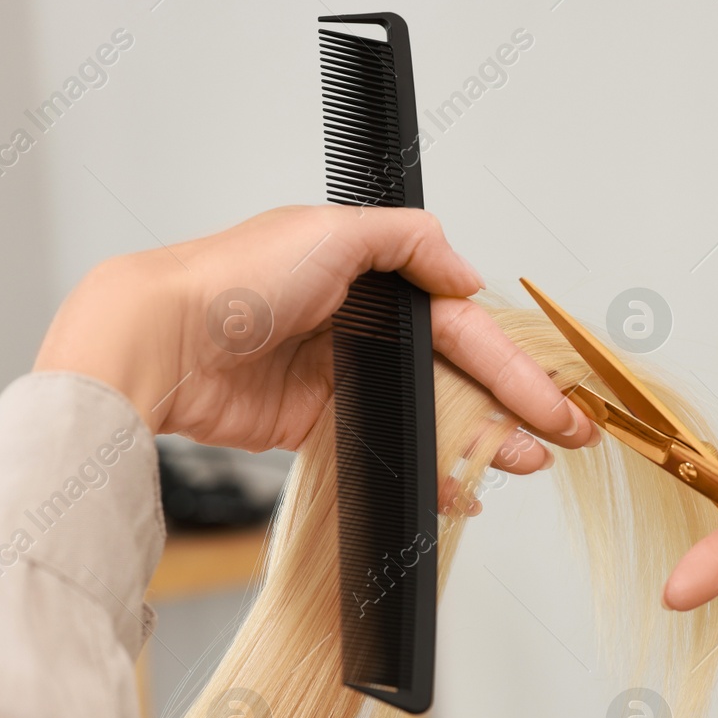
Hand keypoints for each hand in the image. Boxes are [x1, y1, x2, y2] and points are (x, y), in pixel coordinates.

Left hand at [33, 205, 596, 474]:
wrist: (160, 343)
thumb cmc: (232, 278)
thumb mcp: (333, 230)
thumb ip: (411, 244)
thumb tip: (468, 275)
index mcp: (366, 271)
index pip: (458, 322)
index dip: (512, 361)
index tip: (553, 399)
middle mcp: (356, 321)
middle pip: (452, 371)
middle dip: (509, 406)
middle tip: (558, 439)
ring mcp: (337, 375)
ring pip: (424, 412)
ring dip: (475, 439)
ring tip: (518, 465)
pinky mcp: (311, 422)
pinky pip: (380, 446)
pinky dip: (421, 467)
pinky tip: (458, 487)